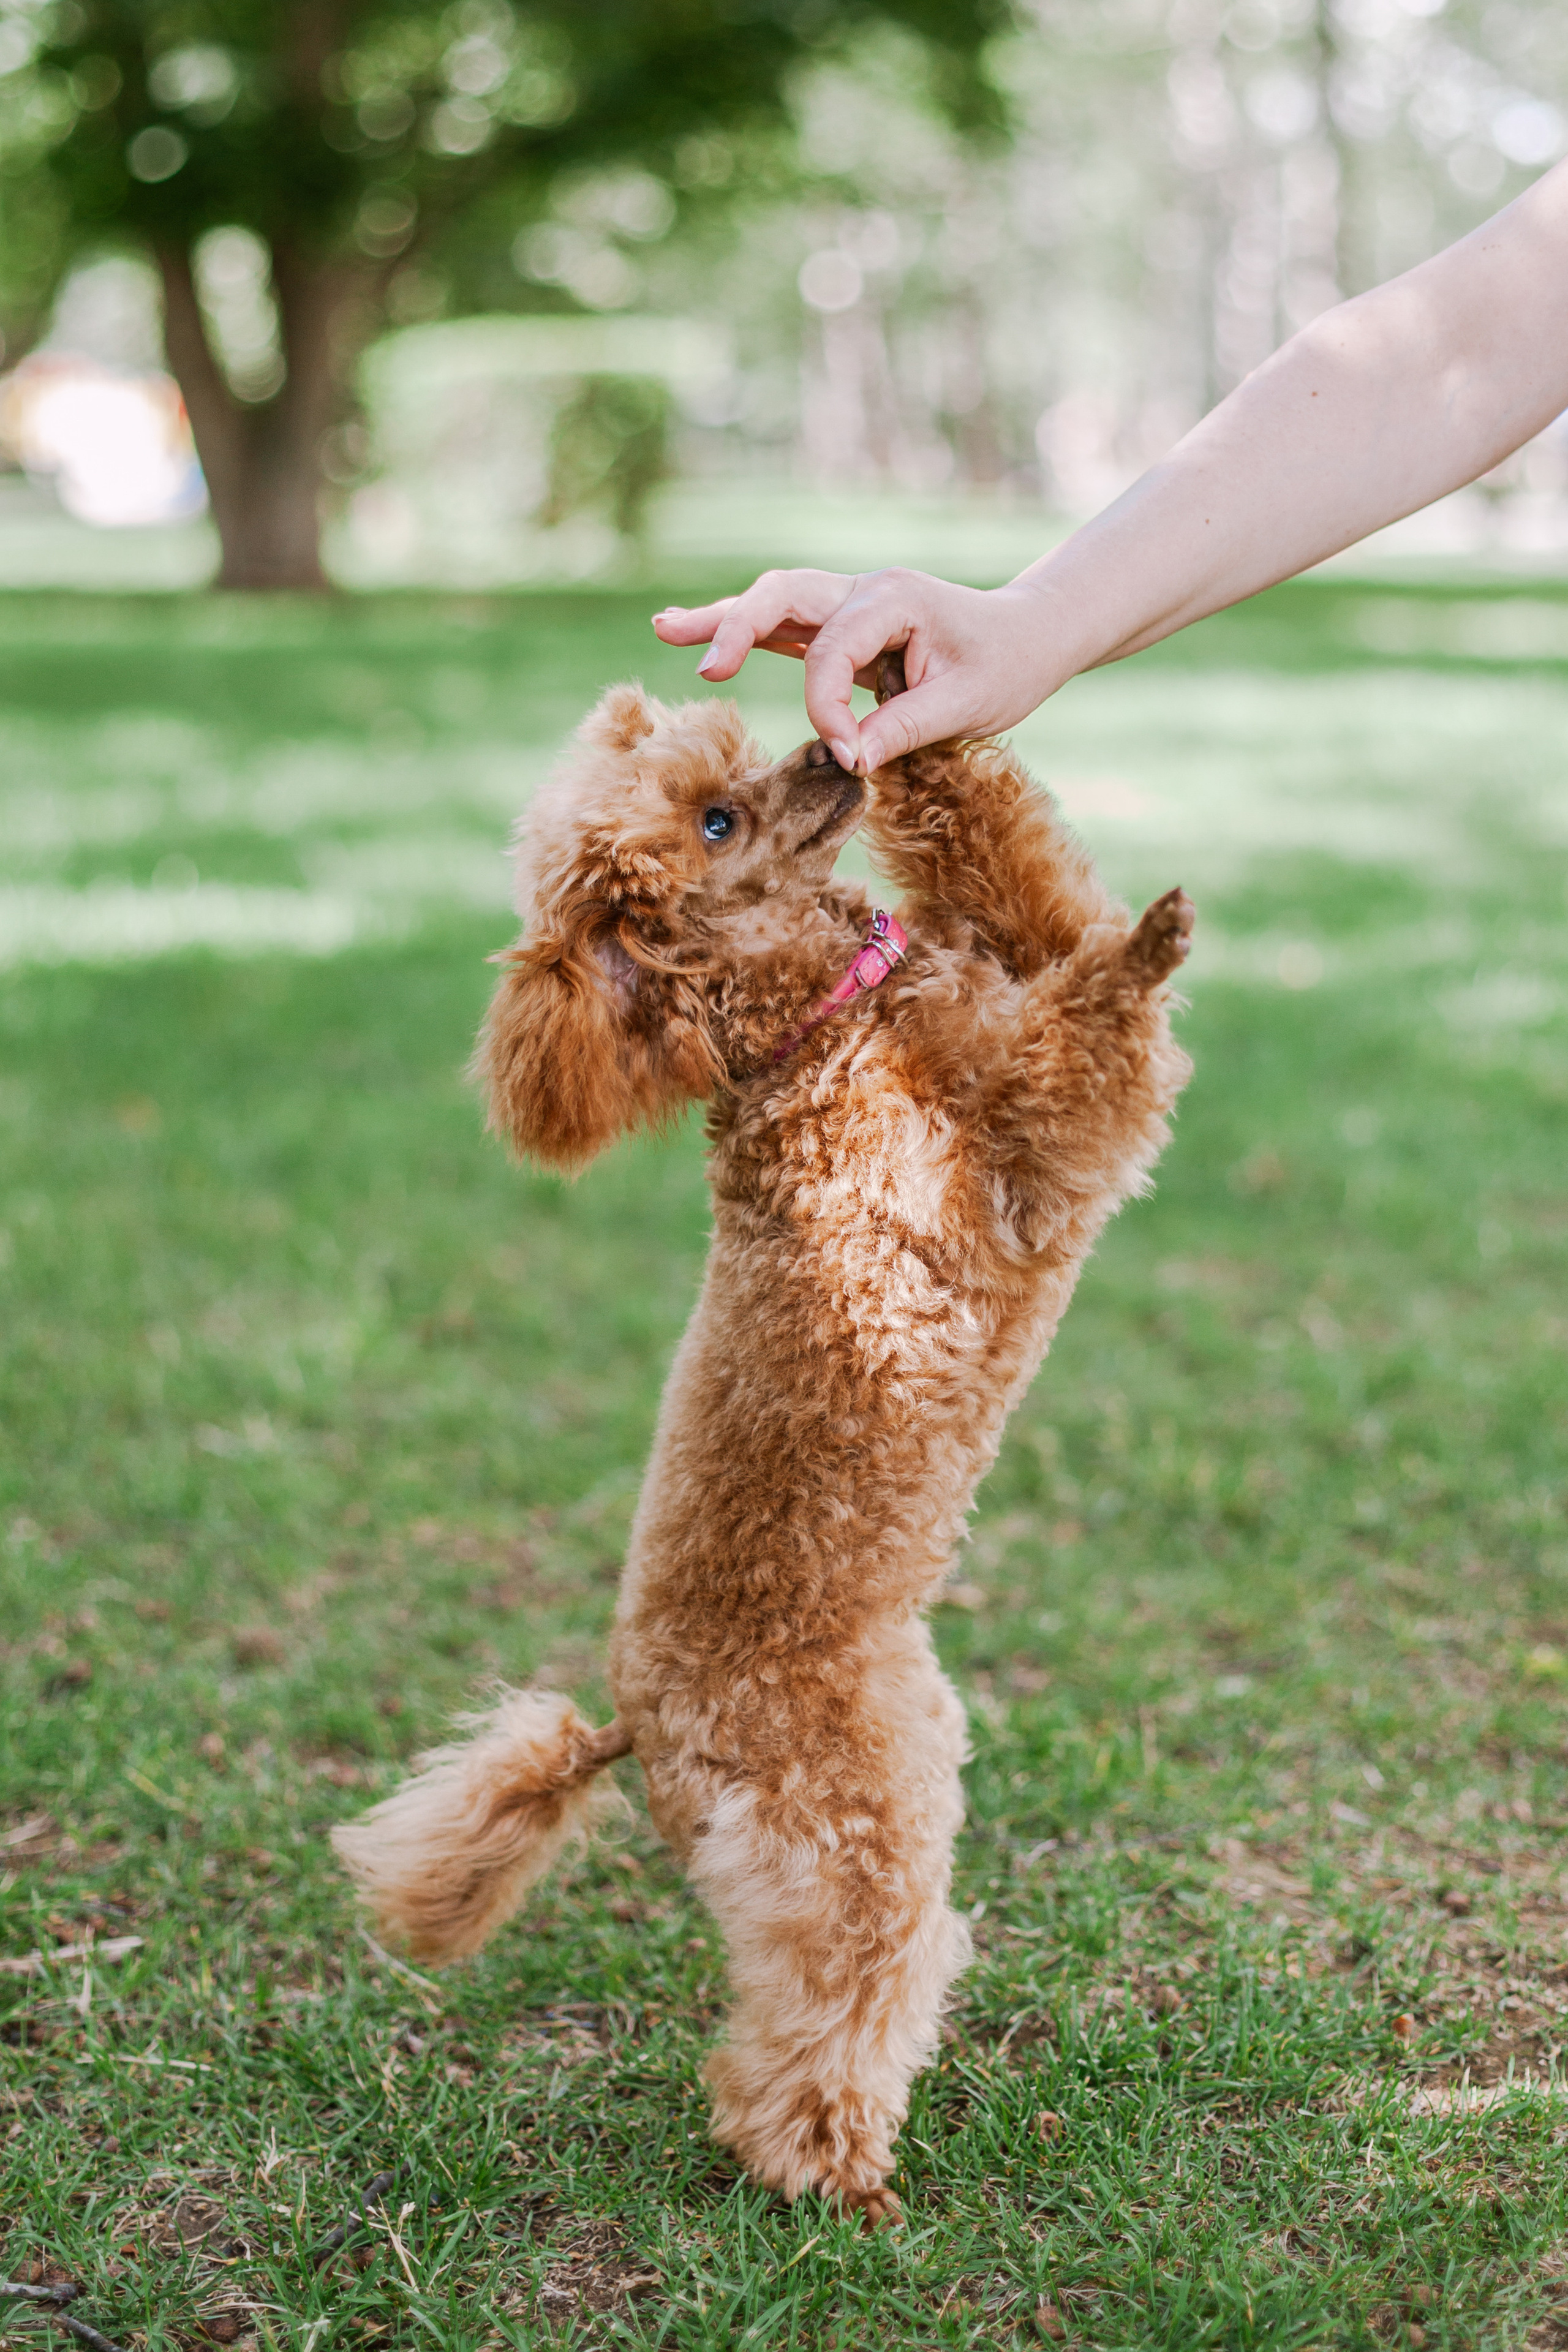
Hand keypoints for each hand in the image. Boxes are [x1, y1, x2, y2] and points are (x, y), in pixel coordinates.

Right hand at [652, 568, 1062, 771]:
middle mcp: (863, 591)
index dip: (828, 710)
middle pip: (783, 596)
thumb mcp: (963, 705)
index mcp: (893, 600)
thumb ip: (900, 729)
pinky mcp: (842, 626)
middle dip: (738, 627)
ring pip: (774, 603)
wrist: (1030, 636)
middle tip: (706, 664)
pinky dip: (744, 633)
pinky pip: (785, 625)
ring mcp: (849, 604)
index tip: (851, 757)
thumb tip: (845, 760)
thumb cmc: (1005, 666)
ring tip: (666, 628)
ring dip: (723, 619)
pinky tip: (699, 640)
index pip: (832, 654)